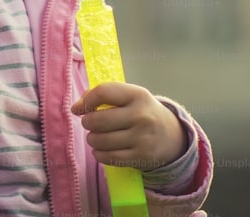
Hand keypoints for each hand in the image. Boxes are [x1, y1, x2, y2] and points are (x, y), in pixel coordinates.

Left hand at [71, 82, 185, 170]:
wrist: (172, 136)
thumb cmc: (144, 112)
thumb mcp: (132, 97)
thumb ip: (106, 95)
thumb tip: (77, 107)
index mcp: (138, 95)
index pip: (104, 92)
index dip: (86, 100)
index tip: (80, 108)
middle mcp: (141, 115)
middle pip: (97, 120)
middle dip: (87, 122)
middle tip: (90, 123)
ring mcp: (141, 138)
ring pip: (99, 140)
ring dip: (92, 139)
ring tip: (98, 136)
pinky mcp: (139, 157)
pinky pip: (106, 157)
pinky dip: (98, 153)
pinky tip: (103, 149)